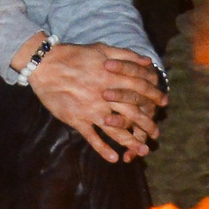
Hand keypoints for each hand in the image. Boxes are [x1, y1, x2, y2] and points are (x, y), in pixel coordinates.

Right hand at [18, 37, 166, 162]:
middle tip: (155, 134)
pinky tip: (113, 158)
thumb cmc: (74, 55)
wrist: (45, 64)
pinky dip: (103, 149)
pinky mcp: (77, 119)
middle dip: (147, 124)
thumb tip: (147, 62)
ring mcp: (91, 109)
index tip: (163, 103)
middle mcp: (105, 95)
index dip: (154, 97)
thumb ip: (126, 55)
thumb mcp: (102, 49)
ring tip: (142, 151)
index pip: (140, 89)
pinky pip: (92, 137)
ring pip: (115, 129)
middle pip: (132, 113)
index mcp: (113, 77)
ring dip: (130, 141)